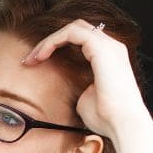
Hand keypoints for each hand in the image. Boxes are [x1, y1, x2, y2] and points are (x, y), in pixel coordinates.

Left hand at [24, 19, 152, 152]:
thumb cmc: (107, 118)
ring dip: (49, 40)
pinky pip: (72, 32)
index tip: (36, 63)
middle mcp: (111, 47)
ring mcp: (109, 45)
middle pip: (77, 29)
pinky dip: (53, 40)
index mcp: (109, 57)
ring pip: (73, 27)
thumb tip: (69, 89)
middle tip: (30, 59)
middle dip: (51, 40)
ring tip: (32, 57)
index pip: (81, 39)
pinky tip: (41, 55)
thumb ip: (78, 88)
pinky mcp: (102, 48)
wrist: (122, 125)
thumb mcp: (85, 100)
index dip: (57, 46)